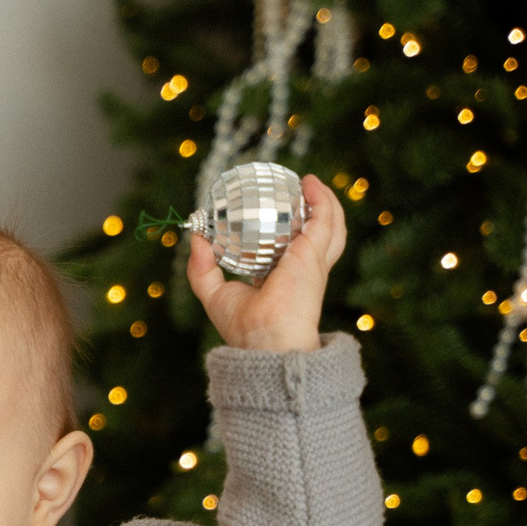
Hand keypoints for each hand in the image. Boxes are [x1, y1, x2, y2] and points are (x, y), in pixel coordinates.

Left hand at [187, 172, 348, 354]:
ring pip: (330, 224)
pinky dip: (322, 199)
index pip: (292, 249)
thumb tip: (196, 238)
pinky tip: (310, 183)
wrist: (264, 341)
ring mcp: (312, 261)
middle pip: (318, 234)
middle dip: (314, 211)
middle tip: (297, 191)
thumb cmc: (244, 328)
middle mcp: (302, 268)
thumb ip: (203, 268)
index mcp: (283, 278)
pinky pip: (325, 219)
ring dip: (324, 201)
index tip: (273, 209)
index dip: (288, 229)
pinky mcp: (314, 254)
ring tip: (308, 183)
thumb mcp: (215, 295)